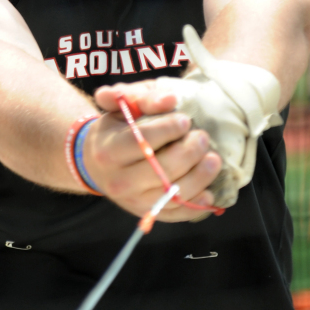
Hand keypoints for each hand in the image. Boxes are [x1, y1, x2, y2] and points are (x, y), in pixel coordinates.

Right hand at [83, 80, 221, 221]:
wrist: (96, 163)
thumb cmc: (115, 129)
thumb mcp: (121, 107)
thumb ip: (141, 97)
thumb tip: (170, 99)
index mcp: (108, 151)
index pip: (143, 141)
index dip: (169, 129)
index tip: (185, 120)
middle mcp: (120, 181)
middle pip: (163, 169)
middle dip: (190, 151)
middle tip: (202, 136)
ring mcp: (134, 201)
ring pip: (174, 194)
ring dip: (201, 176)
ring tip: (213, 159)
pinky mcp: (148, 213)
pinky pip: (177, 213)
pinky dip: (197, 204)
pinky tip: (210, 191)